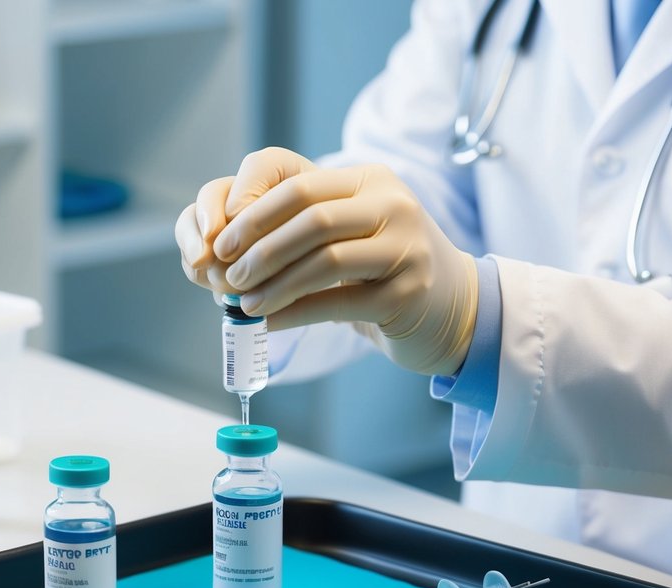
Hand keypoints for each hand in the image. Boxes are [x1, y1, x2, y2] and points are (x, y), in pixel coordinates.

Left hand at [176, 147, 478, 376]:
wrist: (450, 305)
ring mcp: (405, 249)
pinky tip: (268, 322)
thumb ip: (300, 223)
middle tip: (227, 276)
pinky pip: (338, 303)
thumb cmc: (381, 267)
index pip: (297, 185)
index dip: (252, 213)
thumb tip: (225, 238)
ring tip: (243, 303)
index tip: (221, 242)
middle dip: (259, 249)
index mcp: (370, 180)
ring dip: (274, 285)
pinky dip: (295, 314)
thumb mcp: (348, 228)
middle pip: (310, 218)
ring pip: (324, 261)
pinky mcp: (407, 294)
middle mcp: (393, 205)